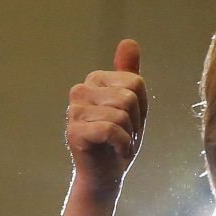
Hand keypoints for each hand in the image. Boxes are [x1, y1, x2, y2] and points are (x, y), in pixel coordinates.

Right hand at [66, 39, 147, 187]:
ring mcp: (74, 110)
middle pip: (129, 97)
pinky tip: (115, 151)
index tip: (132, 121)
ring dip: (129, 136)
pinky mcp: (74, 131)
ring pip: (122, 114)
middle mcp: (81, 90)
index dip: (142, 107)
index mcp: (96, 79)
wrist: (106, 174)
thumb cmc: (120, 138)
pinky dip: (122, 144)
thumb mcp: (133, 105)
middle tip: (125, 134)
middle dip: (136, 122)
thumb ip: (129, 73)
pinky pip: (111, 129)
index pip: (135, 82)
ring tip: (119, 143)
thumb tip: (129, 41)